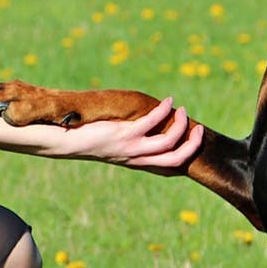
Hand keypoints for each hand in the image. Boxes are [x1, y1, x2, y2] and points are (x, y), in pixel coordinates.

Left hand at [52, 95, 204, 175]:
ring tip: (181, 110)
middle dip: (192, 144)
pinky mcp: (124, 134)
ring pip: (168, 142)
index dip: (187, 154)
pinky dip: (163, 111)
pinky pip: (151, 122)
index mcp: (137, 162)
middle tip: (198, 128)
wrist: (69, 142)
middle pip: (176, 158)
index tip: (194, 138)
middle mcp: (137, 157)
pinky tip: (167, 102)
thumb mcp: (115, 144)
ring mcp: (132, 147)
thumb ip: (131, 141)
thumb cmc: (91, 140)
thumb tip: (143, 127)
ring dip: (179, 125)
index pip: (170, 165)